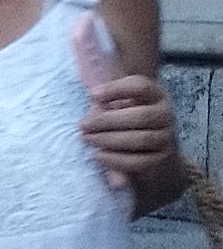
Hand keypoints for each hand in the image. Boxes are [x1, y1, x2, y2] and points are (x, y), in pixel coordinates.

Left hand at [76, 73, 176, 194]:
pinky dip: (115, 159)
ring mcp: (165, 138)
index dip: (116, 89)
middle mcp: (164, 115)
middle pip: (142, 116)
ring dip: (109, 140)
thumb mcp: (114, 106)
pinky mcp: (160, 160)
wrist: (149, 149)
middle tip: (83, 125)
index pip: (141, 86)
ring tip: (87, 139)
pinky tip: (98, 154)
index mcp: (154, 95)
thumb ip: (104, 103)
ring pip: (141, 139)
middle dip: (107, 121)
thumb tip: (93, 99)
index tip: (91, 95)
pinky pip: (139, 162)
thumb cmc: (124, 120)